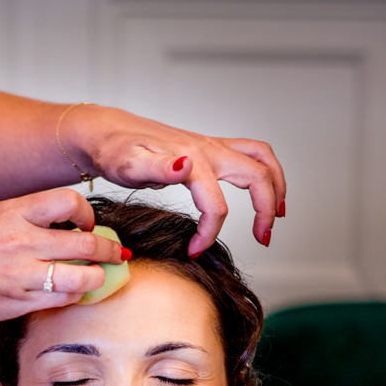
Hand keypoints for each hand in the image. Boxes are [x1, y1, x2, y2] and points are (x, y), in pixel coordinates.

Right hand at [0, 188, 125, 327]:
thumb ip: (28, 218)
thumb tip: (69, 223)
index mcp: (12, 213)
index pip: (68, 202)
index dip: (87, 213)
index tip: (88, 223)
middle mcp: (19, 241)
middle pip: (84, 243)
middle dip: (108, 249)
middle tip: (115, 252)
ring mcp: (20, 274)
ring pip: (81, 276)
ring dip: (98, 277)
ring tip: (98, 275)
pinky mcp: (18, 302)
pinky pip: (62, 299)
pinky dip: (75, 295)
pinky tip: (72, 291)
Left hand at [63, 105, 286, 255]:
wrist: (107, 132)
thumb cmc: (114, 151)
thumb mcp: (127, 164)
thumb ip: (157, 167)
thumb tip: (185, 166)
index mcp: (192, 159)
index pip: (217, 205)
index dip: (210, 234)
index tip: (195, 252)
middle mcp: (209, 150)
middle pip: (258, 175)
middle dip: (267, 210)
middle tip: (264, 239)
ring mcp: (212, 146)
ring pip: (261, 159)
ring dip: (277, 186)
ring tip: (278, 215)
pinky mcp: (211, 148)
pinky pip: (251, 155)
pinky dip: (265, 173)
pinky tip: (262, 193)